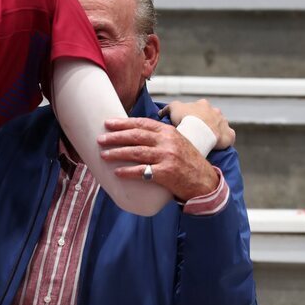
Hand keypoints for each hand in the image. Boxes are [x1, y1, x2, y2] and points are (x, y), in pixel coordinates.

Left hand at [99, 118, 219, 201]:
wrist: (204, 181)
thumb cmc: (188, 161)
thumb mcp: (177, 142)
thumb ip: (160, 136)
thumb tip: (135, 133)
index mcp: (168, 132)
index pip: (142, 124)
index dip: (123, 123)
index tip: (108, 123)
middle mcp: (167, 142)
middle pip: (136, 136)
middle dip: (116, 136)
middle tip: (101, 139)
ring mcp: (167, 157)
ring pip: (136, 152)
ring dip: (117, 153)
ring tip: (104, 155)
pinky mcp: (166, 173)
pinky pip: (142, 171)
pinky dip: (128, 171)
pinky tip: (117, 172)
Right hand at [159, 100, 234, 149]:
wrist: (200, 132)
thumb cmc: (186, 119)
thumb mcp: (173, 109)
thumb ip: (167, 108)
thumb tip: (161, 112)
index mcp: (203, 104)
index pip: (198, 108)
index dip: (192, 115)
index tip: (187, 123)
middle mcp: (216, 111)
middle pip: (210, 116)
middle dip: (205, 122)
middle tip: (196, 132)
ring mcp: (224, 123)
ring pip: (219, 126)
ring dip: (214, 131)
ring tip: (205, 140)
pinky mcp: (229, 135)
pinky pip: (228, 137)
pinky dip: (223, 140)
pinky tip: (217, 145)